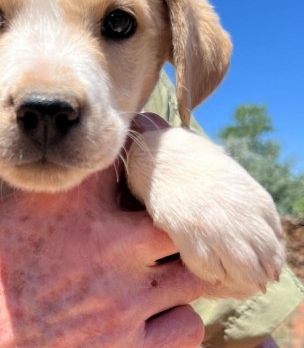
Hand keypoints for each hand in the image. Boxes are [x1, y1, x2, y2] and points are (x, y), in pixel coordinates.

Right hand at [0, 151, 203, 346]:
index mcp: (64, 205)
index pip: (122, 160)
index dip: (123, 162)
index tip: (115, 175)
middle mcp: (105, 246)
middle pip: (173, 213)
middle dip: (163, 214)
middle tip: (144, 223)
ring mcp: (122, 301)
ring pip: (190, 270)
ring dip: (176, 266)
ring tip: (152, 270)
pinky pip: (187, 326)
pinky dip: (175, 318)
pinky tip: (148, 318)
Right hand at [127, 114, 283, 297]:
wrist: (161, 155)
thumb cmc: (194, 166)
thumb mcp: (235, 180)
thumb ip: (250, 208)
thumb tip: (260, 235)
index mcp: (259, 204)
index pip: (276, 249)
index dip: (262, 261)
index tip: (245, 260)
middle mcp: (245, 219)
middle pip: (266, 268)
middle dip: (252, 275)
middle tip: (232, 272)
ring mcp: (219, 229)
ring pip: (244, 277)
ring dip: (232, 280)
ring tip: (216, 271)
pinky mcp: (191, 236)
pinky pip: (211, 274)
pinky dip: (207, 275)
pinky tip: (197, 261)